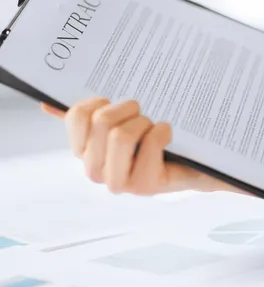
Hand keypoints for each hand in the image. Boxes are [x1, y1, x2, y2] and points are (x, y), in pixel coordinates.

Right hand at [42, 98, 240, 194]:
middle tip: (141, 112)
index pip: (76, 117)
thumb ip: (87, 117)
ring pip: (122, 136)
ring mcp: (120, 182)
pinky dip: (162, 131)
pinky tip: (167, 135)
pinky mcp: (145, 185)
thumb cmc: (155, 140)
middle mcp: (96, 171)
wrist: (192, 164)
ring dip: (144, 122)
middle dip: (128, 108)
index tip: (114, 103)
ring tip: (154, 127)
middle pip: (102, 123)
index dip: (98, 102)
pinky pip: (150, 144)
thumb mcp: (121, 124)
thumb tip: (47, 105)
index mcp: (85, 152)